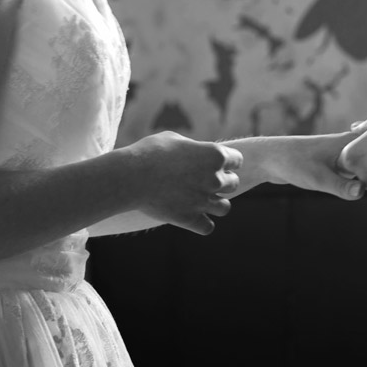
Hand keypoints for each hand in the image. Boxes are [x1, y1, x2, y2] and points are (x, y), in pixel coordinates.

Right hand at [126, 131, 242, 234]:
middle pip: (233, 184)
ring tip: (200, 200)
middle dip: (221, 182)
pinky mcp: (191, 219)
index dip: (227, 162)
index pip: (237, 160)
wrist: (129, 177)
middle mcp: (215, 178)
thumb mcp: (175, 139)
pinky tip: (191, 217)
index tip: (214, 164)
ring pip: (224, 208)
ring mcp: (204, 201)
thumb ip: (194, 148)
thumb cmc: (149, 153)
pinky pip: (208, 227)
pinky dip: (201, 224)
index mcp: (215, 155)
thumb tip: (198, 154)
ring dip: (215, 204)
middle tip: (203, 181)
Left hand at [245, 132, 364, 200]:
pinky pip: (358, 170)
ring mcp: (344, 154)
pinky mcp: (337, 163)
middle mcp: (350, 145)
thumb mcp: (318, 178)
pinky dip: (363, 178)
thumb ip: (341, 186)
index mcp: (349, 142)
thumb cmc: (293, 164)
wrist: (270, 159)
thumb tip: (361, 192)